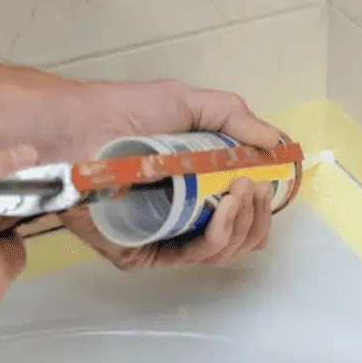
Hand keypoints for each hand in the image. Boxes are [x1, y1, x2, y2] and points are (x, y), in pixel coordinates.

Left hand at [49, 79, 284, 268]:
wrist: (82, 125)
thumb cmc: (127, 112)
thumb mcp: (189, 104)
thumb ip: (236, 119)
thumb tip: (278, 143)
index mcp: (193, 191)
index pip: (240, 216)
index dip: (261, 206)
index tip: (267, 181)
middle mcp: (180, 219)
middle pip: (238, 239)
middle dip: (257, 216)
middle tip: (254, 186)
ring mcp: (161, 239)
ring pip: (221, 252)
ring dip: (243, 222)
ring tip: (241, 189)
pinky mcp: (141, 254)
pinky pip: (191, 258)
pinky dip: (217, 235)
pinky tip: (225, 207)